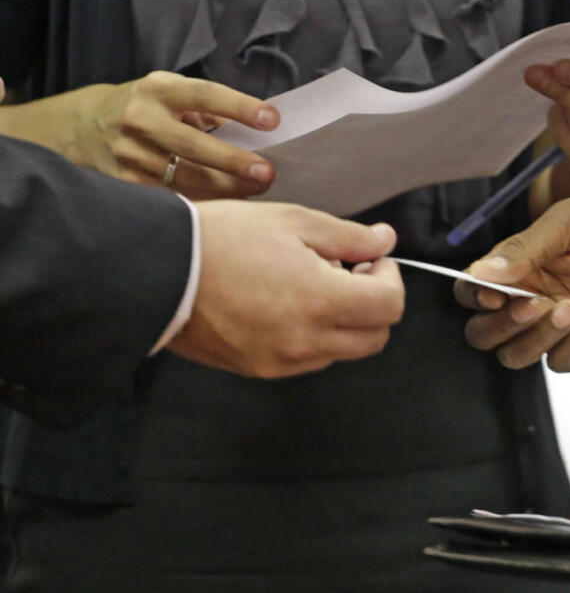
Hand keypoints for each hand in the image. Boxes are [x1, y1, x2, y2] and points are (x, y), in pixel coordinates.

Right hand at [59, 71, 277, 198]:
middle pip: (193, 145)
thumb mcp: (172, 93)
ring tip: (257, 188)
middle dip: (233, 161)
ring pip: (184, 177)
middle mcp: (140, 119)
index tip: (273, 119)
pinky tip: (230, 201)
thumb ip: (209, 110)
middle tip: (267, 172)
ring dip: (226, 187)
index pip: (204, 95)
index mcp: (158, 89)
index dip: (239, 107)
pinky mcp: (125, 180)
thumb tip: (258, 133)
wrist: (85, 126)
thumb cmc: (148, 107)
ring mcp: (130, 152)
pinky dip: (205, 200)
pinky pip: (172, 196)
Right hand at [168, 202, 404, 377]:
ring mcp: (282, 362)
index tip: (372, 259)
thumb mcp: (293, 222)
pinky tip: (287, 304)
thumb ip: (349, 236)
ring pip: (343, 351)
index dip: (390, 278)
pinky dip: (315, 336)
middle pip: (376, 337)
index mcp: (320, 301)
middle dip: (374, 303)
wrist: (155, 270)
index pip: (390, 306)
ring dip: (345, 321)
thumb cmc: (222, 238)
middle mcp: (306, 341)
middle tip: (350, 271)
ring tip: (311, 284)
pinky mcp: (260, 370)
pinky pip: (309, 360)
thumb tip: (385, 241)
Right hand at [456, 197, 569, 371]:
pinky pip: (560, 362)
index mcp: (519, 267)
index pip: (473, 290)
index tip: (492, 293)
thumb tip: (480, 272)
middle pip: (484, 333)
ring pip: (516, 355)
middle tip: (534, 303)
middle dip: (501, 324)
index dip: (472, 296)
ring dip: (538, 336)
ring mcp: (555, 329)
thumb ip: (525, 247)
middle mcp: (529, 301)